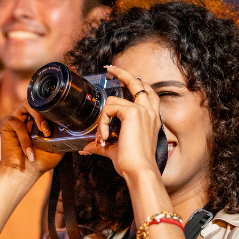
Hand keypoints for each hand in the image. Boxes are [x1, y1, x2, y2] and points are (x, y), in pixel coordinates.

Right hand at [0, 100, 64, 175]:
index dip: (55, 110)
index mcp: (38, 119)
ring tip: (44, 132)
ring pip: (27, 105)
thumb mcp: (57, 147)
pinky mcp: (6, 123)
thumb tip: (73, 125)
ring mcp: (16, 118)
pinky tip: (30, 152)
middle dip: (46, 112)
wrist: (24, 174)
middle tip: (49, 128)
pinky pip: (18, 125)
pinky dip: (25, 138)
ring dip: (38, 117)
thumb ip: (63, 134)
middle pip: (37, 101)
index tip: (63, 121)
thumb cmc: (40, 161)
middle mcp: (27, 115)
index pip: (47, 106)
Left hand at [81, 65, 162, 180]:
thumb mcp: (115, 150)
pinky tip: (104, 137)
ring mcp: (143, 110)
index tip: (120, 76)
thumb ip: (102, 144)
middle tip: (109, 68)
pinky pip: (109, 109)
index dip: (135, 82)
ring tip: (103, 137)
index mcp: (151, 118)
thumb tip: (87, 148)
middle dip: (122, 72)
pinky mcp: (133, 112)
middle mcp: (150, 112)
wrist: (139, 170)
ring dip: (102, 119)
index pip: (146, 93)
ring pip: (113, 100)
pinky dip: (102, 123)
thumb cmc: (131, 163)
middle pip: (137, 82)